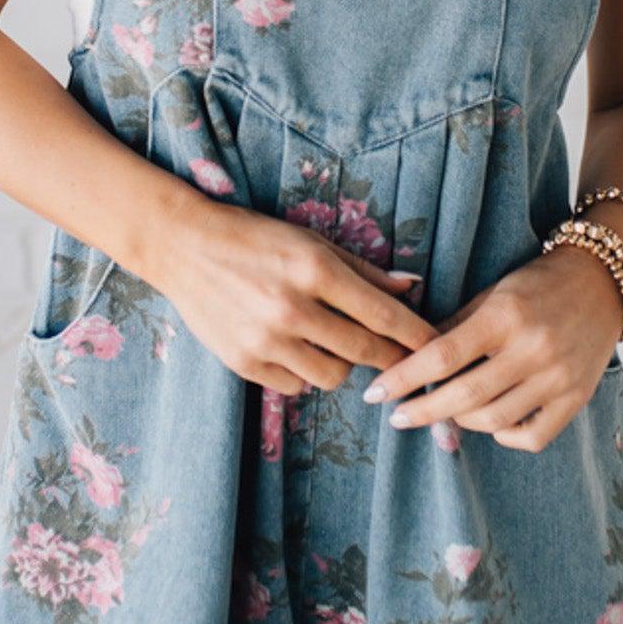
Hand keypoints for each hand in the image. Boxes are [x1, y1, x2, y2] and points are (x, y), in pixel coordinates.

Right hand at [161, 198, 439, 397]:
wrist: (184, 247)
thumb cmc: (255, 238)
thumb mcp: (311, 241)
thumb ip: (363, 270)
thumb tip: (411, 287)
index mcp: (315, 270)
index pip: (383, 315)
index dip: (417, 336)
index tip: (438, 347)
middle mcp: (292, 308)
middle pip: (364, 352)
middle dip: (391, 359)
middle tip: (403, 361)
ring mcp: (266, 340)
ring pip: (332, 376)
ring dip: (343, 365)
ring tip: (334, 344)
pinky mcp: (244, 363)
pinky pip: (296, 386)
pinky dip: (305, 373)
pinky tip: (297, 350)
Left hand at [361, 244, 622, 450]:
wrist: (604, 282)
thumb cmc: (538, 284)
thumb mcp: (493, 294)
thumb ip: (454, 327)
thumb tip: (407, 359)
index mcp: (506, 316)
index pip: (442, 356)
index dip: (404, 378)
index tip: (376, 394)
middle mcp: (534, 348)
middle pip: (465, 395)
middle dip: (422, 411)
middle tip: (398, 416)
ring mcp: (559, 377)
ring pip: (494, 419)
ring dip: (460, 422)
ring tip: (444, 413)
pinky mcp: (578, 397)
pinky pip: (533, 436)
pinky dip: (504, 435)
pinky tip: (491, 422)